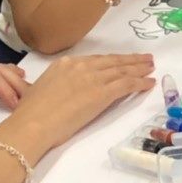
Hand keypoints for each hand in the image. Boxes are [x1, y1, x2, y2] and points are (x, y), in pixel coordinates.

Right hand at [0, 54, 155, 163]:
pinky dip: (141, 83)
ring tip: (151, 68)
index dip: (113, 60)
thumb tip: (62, 87)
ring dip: (140, 69)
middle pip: (113, 61)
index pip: (96, 60)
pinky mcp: (103, 93)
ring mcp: (93, 78)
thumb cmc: (30, 112)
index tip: (123, 60)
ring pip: (123, 70)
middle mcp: (81, 66)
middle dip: (131, 60)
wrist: (32, 123)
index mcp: (64, 63)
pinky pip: (127, 84)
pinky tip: (149, 83)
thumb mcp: (41, 87)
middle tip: (146, 59)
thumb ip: (56, 82)